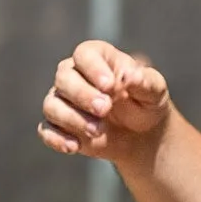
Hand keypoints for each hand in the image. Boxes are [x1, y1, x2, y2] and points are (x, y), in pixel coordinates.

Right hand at [39, 40, 169, 165]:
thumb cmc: (146, 103)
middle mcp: (74, 76)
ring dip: (73, 119)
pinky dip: (57, 139)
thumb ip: (144, 81)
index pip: (84, 54)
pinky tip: (74, 147)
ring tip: (98, 131)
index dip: (93, 68)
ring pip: (52, 105)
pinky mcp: (59, 126)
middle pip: (64, 78)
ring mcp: (64, 101)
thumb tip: (130, 76)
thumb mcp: (154, 91)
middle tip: (105, 109)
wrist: (141, 135)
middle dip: (83, 95)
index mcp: (97, 58)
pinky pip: (47, 130)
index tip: (110, 86)